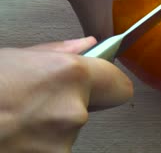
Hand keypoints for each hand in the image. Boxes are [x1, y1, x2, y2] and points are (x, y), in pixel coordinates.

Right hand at [0, 37, 132, 151]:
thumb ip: (58, 53)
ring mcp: (60, 145)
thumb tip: (88, 46)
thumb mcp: (13, 57)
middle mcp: (72, 112)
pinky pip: (53, 150)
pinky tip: (13, 134)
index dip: (109, 84)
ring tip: (15, 118)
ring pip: (68, 132)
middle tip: (36, 101)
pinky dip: (36, 146)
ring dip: (48, 128)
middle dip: (71, 104)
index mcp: (70, 76)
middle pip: (91, 110)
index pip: (119, 85)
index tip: (101, 85)